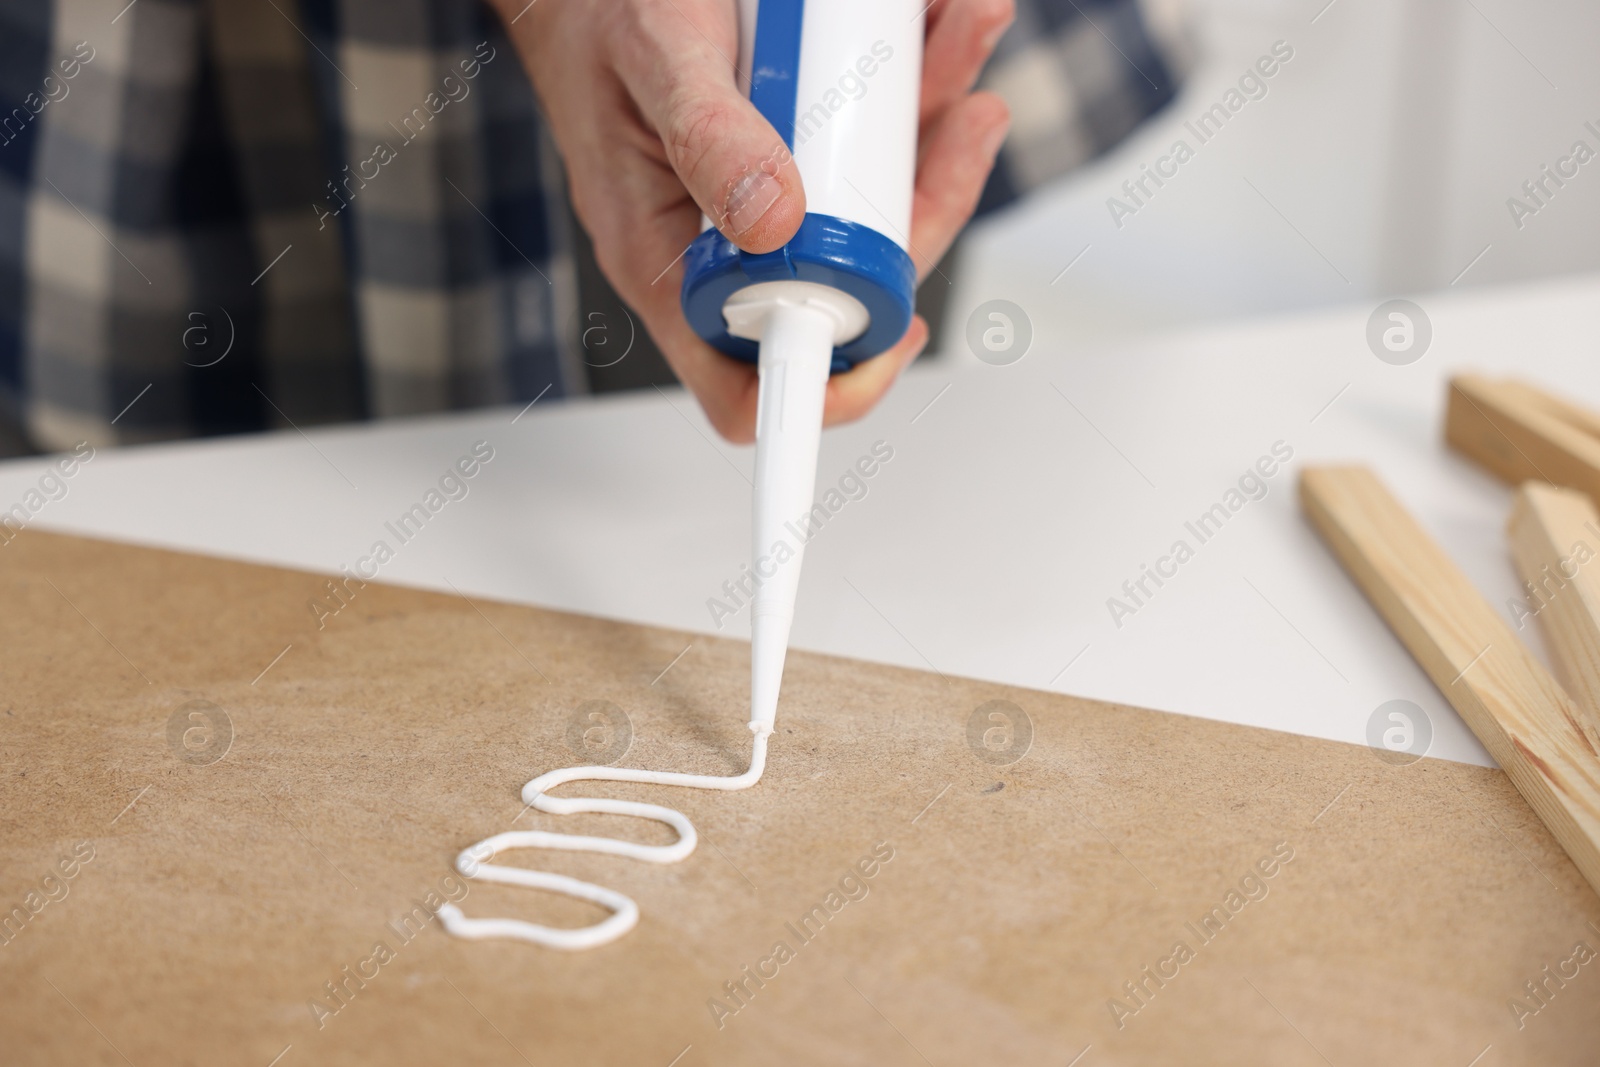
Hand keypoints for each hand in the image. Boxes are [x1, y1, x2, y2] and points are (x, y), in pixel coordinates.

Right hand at [499, 0, 1012, 441]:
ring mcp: (770, 208)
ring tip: (966, 34)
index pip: (748, 384)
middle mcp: (726, 251)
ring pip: (878, 214)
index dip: (833, 387)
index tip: (900, 336)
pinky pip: (873, 156)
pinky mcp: (799, 160)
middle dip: (928, 206)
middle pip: (853, 287)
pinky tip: (940, 28)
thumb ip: (709, 140)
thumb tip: (778, 223)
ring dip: (939, 135)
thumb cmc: (601, 21)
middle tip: (968, 120)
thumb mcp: (655, 62)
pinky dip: (919, 92)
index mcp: (669, 266)